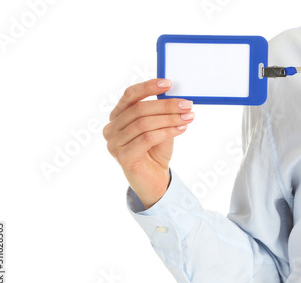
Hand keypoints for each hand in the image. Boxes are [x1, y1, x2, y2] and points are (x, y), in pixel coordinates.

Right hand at [103, 79, 194, 208]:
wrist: (155, 180)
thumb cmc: (156, 152)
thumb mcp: (160, 127)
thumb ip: (161, 113)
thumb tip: (175, 96)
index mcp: (117, 117)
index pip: (130, 95)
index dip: (148, 87)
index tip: (169, 83)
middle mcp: (111, 128)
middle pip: (139, 109)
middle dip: (166, 105)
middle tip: (187, 104)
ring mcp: (114, 143)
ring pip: (144, 123)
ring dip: (169, 118)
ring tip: (188, 117)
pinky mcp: (123, 157)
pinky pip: (146, 138)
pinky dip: (166, 132)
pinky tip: (181, 128)